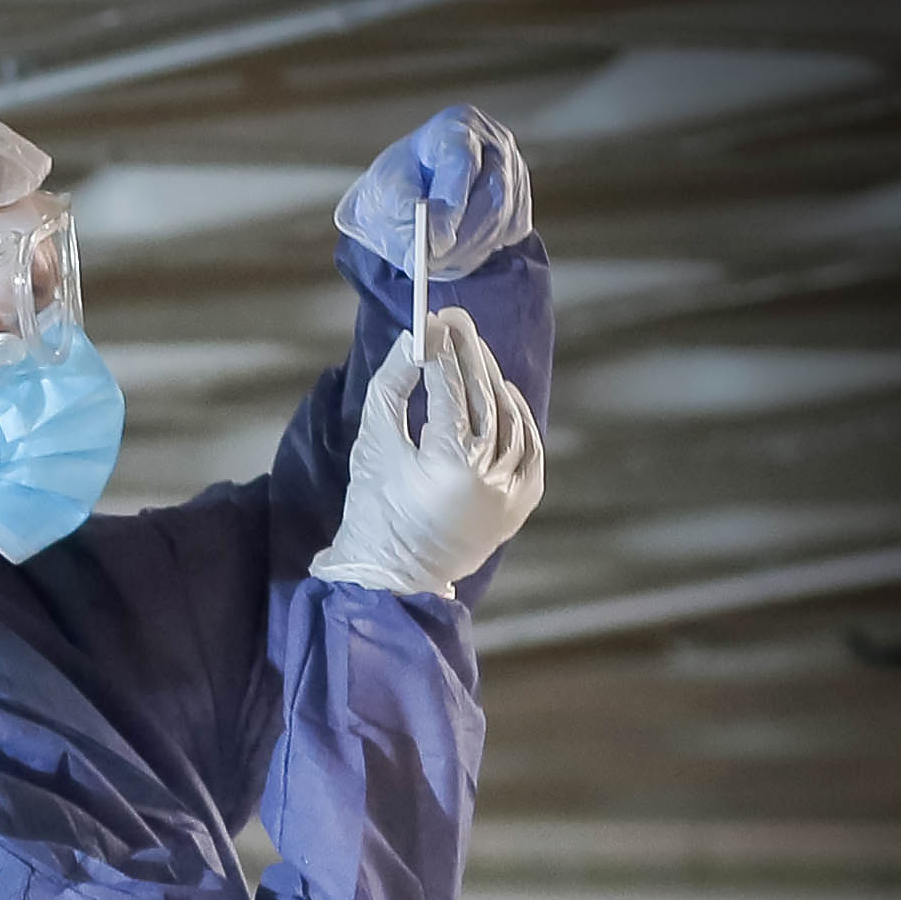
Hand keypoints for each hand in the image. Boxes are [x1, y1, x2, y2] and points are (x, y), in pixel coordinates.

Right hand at [305, 305, 543, 598]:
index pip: (450, 388)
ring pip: (511, 419)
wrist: (391, 578)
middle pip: (485, 397)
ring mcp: (510, 491)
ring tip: (474, 353)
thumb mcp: (372, 447)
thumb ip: (391, 390)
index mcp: (448, 463)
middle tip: (455, 321)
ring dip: (493, 381)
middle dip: (469, 354)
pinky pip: (528, 449)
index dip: (441, 349)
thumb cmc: (373, 513)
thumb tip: (410, 341)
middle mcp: (488, 475)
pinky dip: (519, 418)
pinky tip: (503, 393)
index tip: (433, 320)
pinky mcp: (520, 503)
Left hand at [338, 103, 528, 281]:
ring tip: (433, 261)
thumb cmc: (389, 192)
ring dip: (468, 249)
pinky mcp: (520, 196)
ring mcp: (514, 167)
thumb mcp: (379, 200)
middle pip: (492, 192)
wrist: (402, 197)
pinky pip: (513, 229)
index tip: (434, 243)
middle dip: (460, 237)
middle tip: (430, 265)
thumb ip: (401, 222)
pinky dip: (483, 248)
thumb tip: (427, 249)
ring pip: (505, 216)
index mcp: (453, 126)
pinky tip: (455, 248)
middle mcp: (492, 140)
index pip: (462, 161)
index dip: (452, 204)